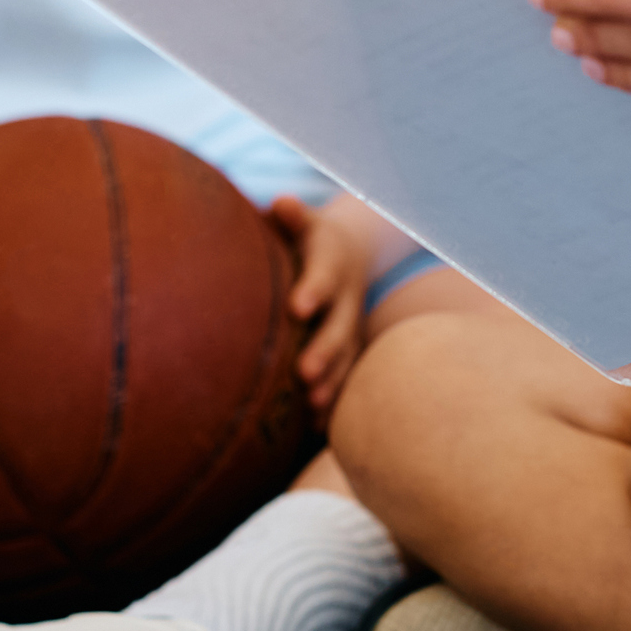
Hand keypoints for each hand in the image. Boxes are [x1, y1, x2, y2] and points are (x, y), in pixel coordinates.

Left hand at [269, 196, 382, 412]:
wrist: (350, 252)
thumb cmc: (308, 236)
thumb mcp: (303, 221)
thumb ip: (291, 216)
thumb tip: (280, 204)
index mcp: (332, 262)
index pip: (324, 275)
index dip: (313, 290)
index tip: (298, 307)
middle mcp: (346, 298)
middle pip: (339, 325)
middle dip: (324, 349)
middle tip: (304, 371)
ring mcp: (351, 326)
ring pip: (345, 356)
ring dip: (331, 380)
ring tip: (313, 403)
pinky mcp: (349, 348)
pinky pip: (344, 376)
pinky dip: (333, 400)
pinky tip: (316, 426)